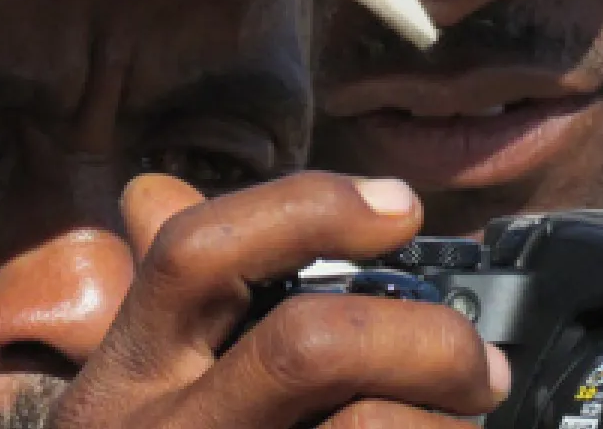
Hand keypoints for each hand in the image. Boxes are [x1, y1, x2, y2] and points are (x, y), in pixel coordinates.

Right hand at [50, 172, 508, 428]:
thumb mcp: (133, 404)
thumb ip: (166, 313)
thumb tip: (156, 197)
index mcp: (123, 379)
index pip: (195, 251)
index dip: (308, 208)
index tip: (400, 210)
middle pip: (307, 344)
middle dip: (424, 337)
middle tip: (479, 364)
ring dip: (442, 423)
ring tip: (466, 428)